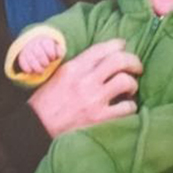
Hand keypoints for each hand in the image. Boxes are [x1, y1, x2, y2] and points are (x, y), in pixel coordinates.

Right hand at [18, 36, 62, 73]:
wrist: (35, 46)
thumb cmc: (49, 50)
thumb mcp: (56, 48)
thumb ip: (59, 50)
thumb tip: (59, 54)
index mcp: (45, 41)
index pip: (47, 45)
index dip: (51, 54)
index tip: (53, 58)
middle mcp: (34, 44)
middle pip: (39, 53)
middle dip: (44, 62)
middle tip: (46, 65)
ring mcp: (27, 50)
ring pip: (30, 59)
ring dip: (37, 67)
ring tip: (41, 71)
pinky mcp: (22, 56)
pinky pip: (22, 62)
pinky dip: (27, 68)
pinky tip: (31, 71)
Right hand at [28, 38, 142, 136]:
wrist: (36, 128)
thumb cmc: (45, 103)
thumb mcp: (58, 76)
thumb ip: (78, 67)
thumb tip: (100, 60)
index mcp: (73, 68)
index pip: (101, 48)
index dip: (118, 45)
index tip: (123, 47)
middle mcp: (85, 81)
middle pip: (119, 60)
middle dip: (133, 61)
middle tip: (137, 67)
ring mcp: (94, 100)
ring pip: (126, 81)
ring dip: (132, 84)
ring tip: (130, 89)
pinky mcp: (100, 119)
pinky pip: (127, 108)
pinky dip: (130, 107)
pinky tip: (127, 107)